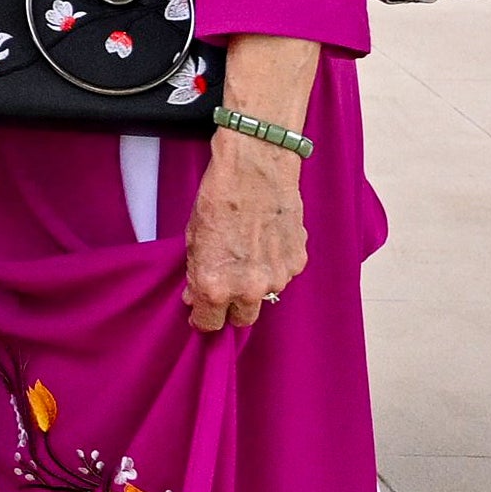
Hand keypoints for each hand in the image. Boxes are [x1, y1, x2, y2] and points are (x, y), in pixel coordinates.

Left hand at [182, 127, 308, 330]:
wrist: (255, 166)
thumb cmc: (220, 196)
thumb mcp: (193, 237)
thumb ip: (196, 273)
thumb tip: (195, 295)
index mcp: (216, 286)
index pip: (210, 325)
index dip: (203, 318)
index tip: (202, 310)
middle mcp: (248, 289)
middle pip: (241, 319)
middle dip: (231, 307)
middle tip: (226, 286)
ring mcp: (277, 277)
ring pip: (265, 295)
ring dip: (255, 284)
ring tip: (248, 252)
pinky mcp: (297, 261)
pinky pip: (283, 274)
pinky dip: (274, 264)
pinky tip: (266, 240)